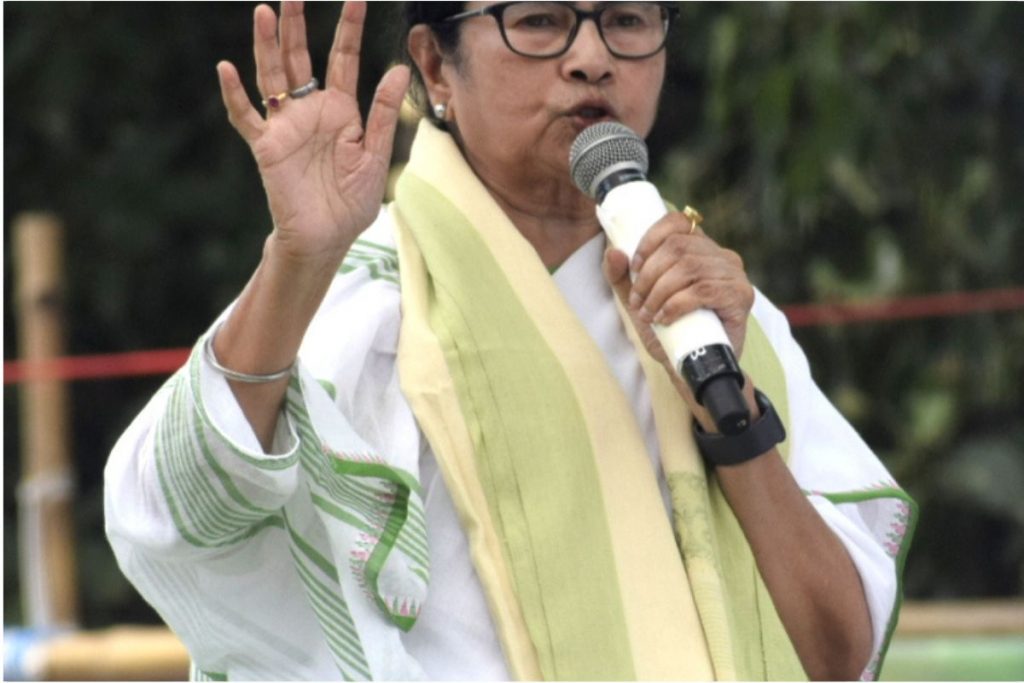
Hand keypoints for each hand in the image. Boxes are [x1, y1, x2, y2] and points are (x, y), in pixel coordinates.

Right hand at [216, 1, 409, 268]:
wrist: (328, 238)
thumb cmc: (352, 202)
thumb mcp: (376, 155)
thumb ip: (384, 114)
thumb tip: (398, 69)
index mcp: (341, 110)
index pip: (343, 59)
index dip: (349, 29)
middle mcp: (310, 110)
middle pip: (300, 58)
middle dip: (297, 25)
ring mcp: (285, 126)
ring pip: (271, 76)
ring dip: (266, 46)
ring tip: (264, 13)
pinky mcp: (266, 146)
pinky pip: (246, 116)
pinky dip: (235, 95)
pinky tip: (227, 69)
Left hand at [602, 212, 755, 420]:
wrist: (695, 369)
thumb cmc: (671, 332)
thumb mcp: (640, 302)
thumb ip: (622, 277)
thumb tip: (613, 251)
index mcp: (701, 248)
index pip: (677, 221)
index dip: (650, 239)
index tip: (634, 266)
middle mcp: (722, 256)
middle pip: (678, 247)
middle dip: (649, 275)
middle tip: (637, 301)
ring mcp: (734, 275)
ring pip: (688, 267)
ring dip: (659, 292)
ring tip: (648, 313)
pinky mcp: (741, 297)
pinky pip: (703, 290)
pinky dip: (676, 304)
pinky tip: (664, 318)